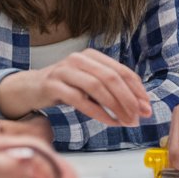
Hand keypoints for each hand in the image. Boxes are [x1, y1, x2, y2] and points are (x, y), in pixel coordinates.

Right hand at [0, 49, 151, 126]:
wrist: (30, 88)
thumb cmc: (65, 87)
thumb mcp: (89, 85)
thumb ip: (112, 91)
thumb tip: (141, 107)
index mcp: (92, 56)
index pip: (122, 71)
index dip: (137, 90)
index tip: (147, 107)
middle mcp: (79, 59)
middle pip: (111, 78)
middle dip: (129, 99)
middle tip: (139, 117)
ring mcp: (65, 71)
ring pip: (97, 87)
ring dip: (116, 106)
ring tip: (126, 122)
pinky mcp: (53, 85)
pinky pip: (80, 100)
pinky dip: (98, 112)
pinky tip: (110, 122)